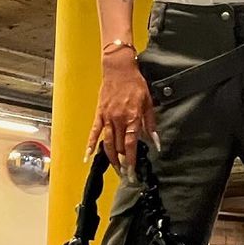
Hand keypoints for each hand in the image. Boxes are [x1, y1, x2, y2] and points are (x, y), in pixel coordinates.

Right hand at [86, 58, 160, 177]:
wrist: (119, 69)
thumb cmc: (136, 85)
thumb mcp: (148, 103)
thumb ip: (151, 124)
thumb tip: (156, 143)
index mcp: (132, 118)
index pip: (131, 144)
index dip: (132, 160)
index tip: (133, 173)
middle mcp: (119, 120)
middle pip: (119, 147)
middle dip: (123, 163)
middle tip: (127, 175)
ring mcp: (107, 118)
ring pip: (107, 143)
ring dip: (111, 158)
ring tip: (116, 169)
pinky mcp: (99, 114)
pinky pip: (93, 132)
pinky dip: (90, 145)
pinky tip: (88, 156)